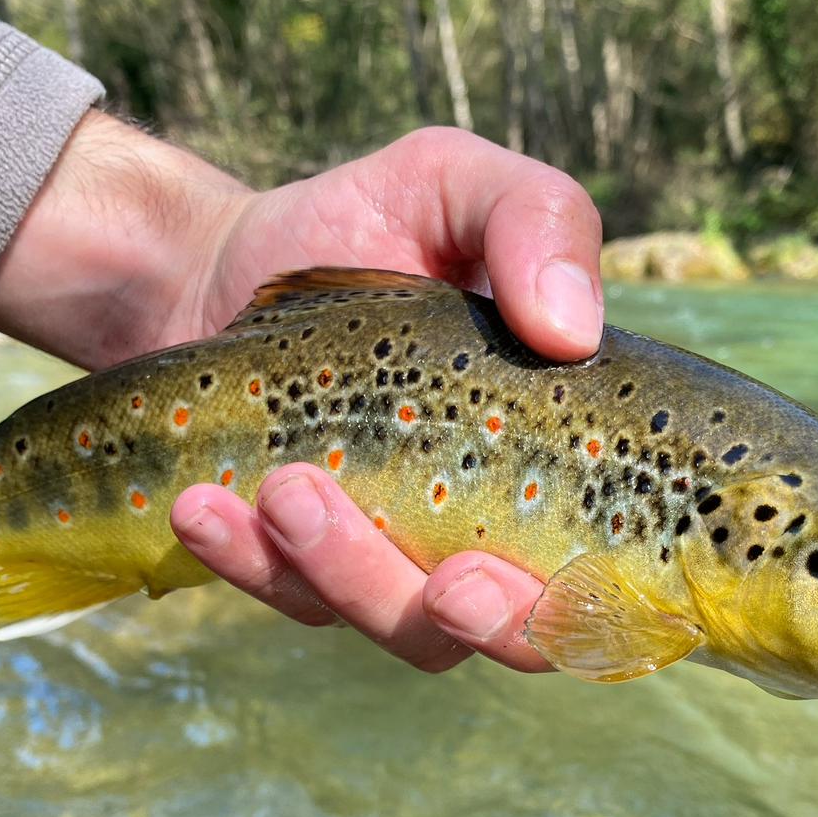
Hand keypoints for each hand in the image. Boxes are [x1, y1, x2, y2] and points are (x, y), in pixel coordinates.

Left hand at [0, 112, 603, 672]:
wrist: (221, 260)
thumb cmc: (364, 221)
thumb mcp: (456, 184)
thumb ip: (538, 219)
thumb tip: (573, 329)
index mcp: (566, 452)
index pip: (611, 565)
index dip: (586, 608)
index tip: (522, 572)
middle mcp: (497, 523)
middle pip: (518, 631)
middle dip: (485, 622)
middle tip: (449, 585)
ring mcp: (400, 555)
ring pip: (401, 625)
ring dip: (351, 575)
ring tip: (284, 487)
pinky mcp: (307, 567)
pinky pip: (294, 598)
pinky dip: (252, 565)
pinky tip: (206, 511)